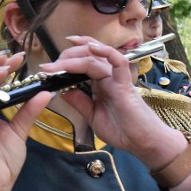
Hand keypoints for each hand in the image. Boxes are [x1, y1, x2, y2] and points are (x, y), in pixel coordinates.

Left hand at [39, 37, 187, 171]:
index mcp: (99, 83)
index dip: (64, 62)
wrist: (143, 142)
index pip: (81, 63)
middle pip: (86, 56)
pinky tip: (91, 47)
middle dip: (65, 57)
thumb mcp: (93, 116)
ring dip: (74, 57)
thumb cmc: (123, 130)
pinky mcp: (125, 84)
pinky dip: (105, 52)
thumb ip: (80, 102)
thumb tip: (62, 89)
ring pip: (96, 57)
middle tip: (48, 67)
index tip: (46, 68)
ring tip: (58, 63)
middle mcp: (107, 76)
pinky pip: (117, 62)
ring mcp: (116, 78)